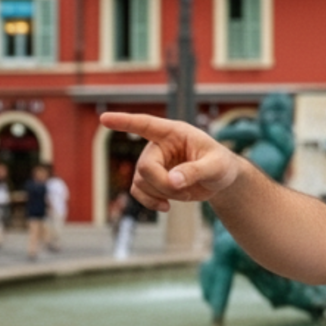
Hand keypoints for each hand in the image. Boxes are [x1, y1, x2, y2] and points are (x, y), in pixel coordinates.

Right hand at [100, 112, 243, 211]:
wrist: (220, 180)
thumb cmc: (220, 165)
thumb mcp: (216, 166)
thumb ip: (196, 171)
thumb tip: (172, 181)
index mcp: (174, 133)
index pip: (146, 124)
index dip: (125, 122)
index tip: (104, 118)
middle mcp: (158, 146)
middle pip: (145, 167)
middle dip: (163, 184)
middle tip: (186, 191)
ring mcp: (152, 162)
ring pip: (140, 182)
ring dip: (162, 194)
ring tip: (186, 194)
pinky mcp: (151, 179)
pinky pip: (138, 192)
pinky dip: (150, 202)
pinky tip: (166, 207)